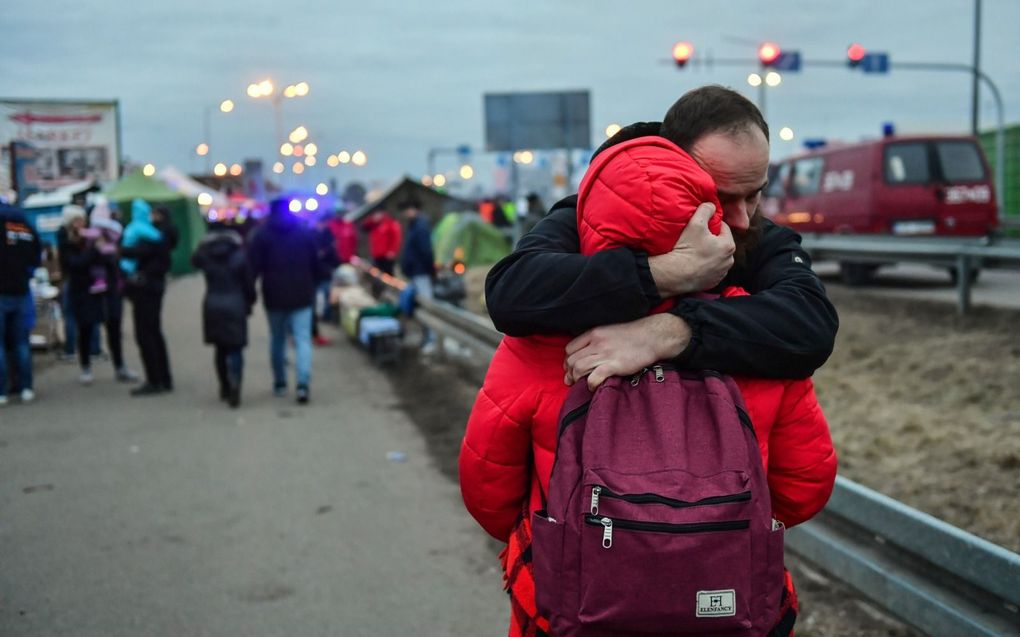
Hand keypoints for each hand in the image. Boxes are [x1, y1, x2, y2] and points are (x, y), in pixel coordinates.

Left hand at [564, 314, 691, 389]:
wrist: (651, 337)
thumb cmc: (632, 336)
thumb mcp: (609, 332)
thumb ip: (596, 340)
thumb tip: (585, 354)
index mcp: (594, 334)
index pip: (569, 348)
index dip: (567, 360)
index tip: (570, 368)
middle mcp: (596, 343)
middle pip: (572, 360)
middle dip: (569, 372)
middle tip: (571, 380)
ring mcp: (605, 354)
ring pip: (579, 368)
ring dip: (576, 378)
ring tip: (580, 384)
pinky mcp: (614, 365)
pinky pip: (594, 377)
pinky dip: (590, 384)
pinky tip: (592, 387)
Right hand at [647, 203, 734, 296]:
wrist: (676, 275)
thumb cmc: (687, 248)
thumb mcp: (695, 223)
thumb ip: (706, 209)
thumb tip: (711, 205)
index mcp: (729, 245)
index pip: (723, 228)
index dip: (711, 224)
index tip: (700, 226)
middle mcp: (729, 261)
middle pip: (721, 243)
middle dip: (711, 240)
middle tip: (696, 239)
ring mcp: (721, 273)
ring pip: (717, 257)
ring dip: (709, 253)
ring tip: (695, 252)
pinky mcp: (713, 283)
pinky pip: (711, 270)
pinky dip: (706, 266)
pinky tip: (695, 263)